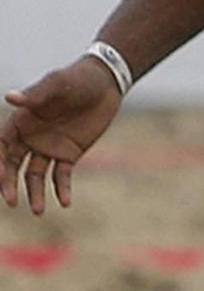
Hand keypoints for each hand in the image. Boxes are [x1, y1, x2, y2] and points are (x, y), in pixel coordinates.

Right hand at [1, 55, 125, 214]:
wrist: (105, 84)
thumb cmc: (76, 79)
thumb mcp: (57, 84)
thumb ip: (36, 95)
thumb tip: (9, 97)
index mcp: (20, 121)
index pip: (1, 146)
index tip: (0, 176)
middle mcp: (31, 138)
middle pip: (14, 165)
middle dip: (10, 184)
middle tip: (12, 202)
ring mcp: (49, 147)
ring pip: (36, 175)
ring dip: (35, 193)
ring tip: (38, 211)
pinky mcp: (70, 154)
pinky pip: (62, 175)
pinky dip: (62, 189)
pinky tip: (65, 202)